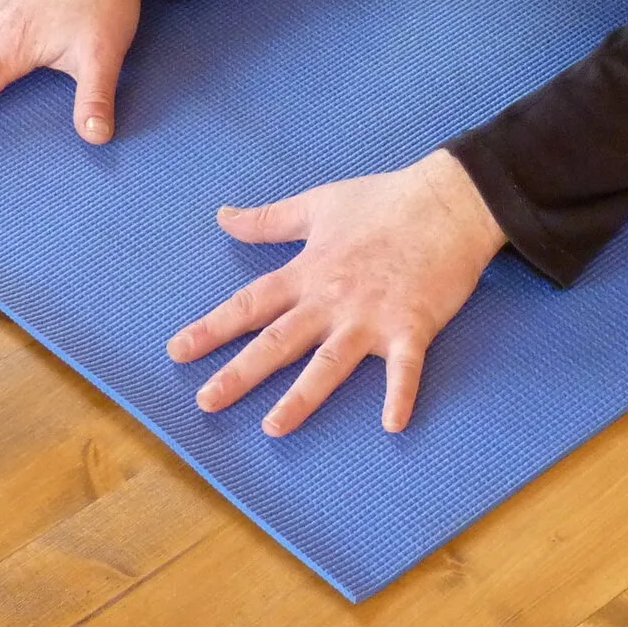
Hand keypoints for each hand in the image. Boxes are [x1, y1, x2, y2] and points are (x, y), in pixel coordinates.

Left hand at [168, 149, 506, 434]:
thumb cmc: (383, 200)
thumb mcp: (318, 204)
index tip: (178, 352)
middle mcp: (333, 298)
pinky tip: (392, 425)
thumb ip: (268, 220)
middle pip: (280, 340)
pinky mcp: (413, 325)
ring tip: (273, 427)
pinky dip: (400, 394)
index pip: (252, 303)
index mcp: (309, 271)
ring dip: (302, 396)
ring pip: (330, 362)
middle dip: (241, 372)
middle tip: (206, 402)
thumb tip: (222, 217)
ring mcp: (373, 315)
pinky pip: (405, 367)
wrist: (448, 200)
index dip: (213, 328)